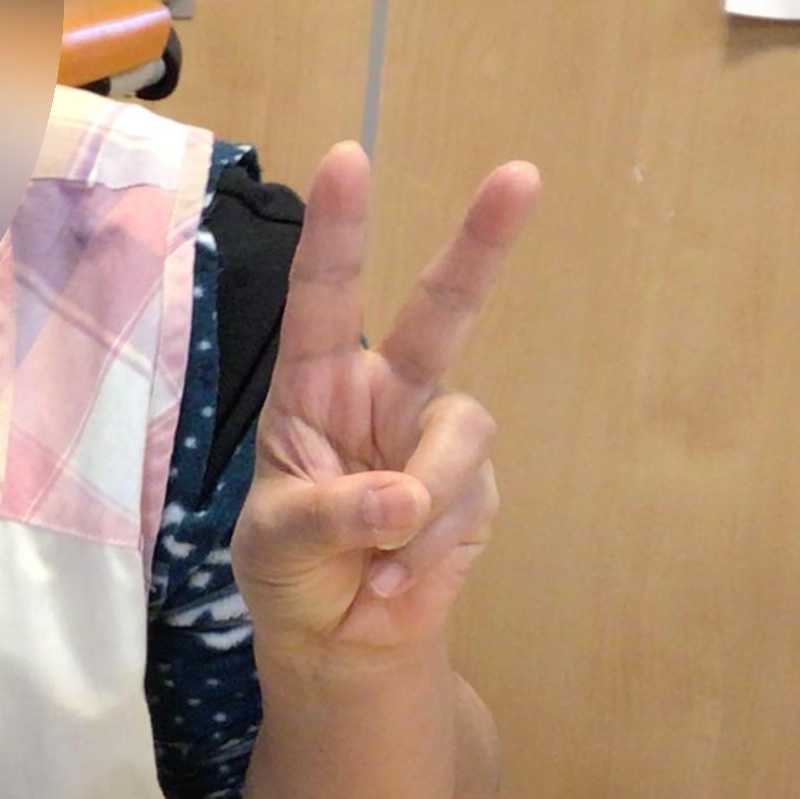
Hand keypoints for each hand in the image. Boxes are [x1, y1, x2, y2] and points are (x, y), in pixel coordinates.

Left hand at [232, 144, 535, 660]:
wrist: (340, 640)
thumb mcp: (279, 542)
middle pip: (440, 311)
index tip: (347, 158)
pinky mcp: (476, 487)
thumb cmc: (289, 571)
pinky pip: (465, 500)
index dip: (337, 231)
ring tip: (377, 554)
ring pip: (461, 431)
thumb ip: (332, 513)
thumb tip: (403, 496)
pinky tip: (392, 579)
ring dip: (419, 500)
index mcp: (316, 388)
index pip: (322, 298)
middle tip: (520, 175)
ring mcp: (436, 437)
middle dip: (481, 245)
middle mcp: (383, 396)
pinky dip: (424, 547)